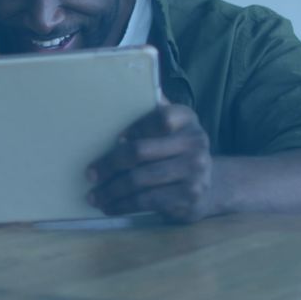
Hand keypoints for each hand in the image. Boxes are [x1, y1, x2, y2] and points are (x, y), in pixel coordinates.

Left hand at [86, 103, 214, 222]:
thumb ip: (152, 113)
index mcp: (186, 119)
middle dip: (109, 164)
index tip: (115, 139)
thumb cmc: (176, 152)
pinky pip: (148, 201)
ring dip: (112, 190)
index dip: (135, 128)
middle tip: (90, 174)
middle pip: (141, 151)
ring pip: (140, 180)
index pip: (160, 118)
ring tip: (94, 196)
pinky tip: (111, 207)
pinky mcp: (189, 197)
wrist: (210, 186)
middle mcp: (195, 142)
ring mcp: (195, 171)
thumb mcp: (171, 129)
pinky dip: (125, 205)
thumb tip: (121, 92)